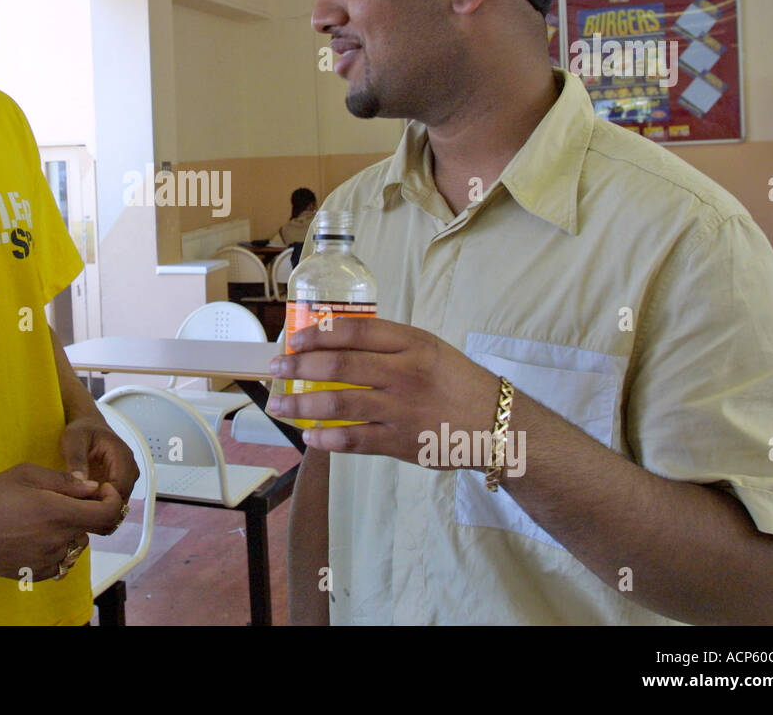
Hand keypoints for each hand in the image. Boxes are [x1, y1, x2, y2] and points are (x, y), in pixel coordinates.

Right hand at [0, 463, 123, 579]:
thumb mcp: (26, 474)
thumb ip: (65, 481)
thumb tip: (93, 488)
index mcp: (57, 513)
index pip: (106, 513)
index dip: (113, 499)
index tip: (103, 490)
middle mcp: (57, 540)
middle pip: (93, 529)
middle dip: (89, 512)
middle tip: (68, 500)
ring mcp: (48, 560)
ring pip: (78, 545)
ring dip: (73, 531)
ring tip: (47, 518)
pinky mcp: (37, 573)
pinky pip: (62, 561)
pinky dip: (58, 548)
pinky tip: (37, 535)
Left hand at [60, 415, 139, 516]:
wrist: (88, 426)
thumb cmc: (82, 430)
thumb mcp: (73, 440)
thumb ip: (77, 460)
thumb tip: (81, 482)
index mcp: (122, 456)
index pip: (120, 488)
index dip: (101, 500)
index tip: (80, 500)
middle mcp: (130, 469)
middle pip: (121, 500)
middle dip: (99, 508)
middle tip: (75, 508)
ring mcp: (127, 479)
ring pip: (118, 505)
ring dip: (99, 510)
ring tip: (77, 505)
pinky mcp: (120, 486)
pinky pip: (114, 503)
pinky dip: (99, 508)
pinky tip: (82, 505)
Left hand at [266, 318, 500, 463]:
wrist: (495, 424)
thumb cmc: (455, 382)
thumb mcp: (428, 348)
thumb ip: (387, 344)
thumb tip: (333, 342)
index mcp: (412, 343)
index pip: (354, 331)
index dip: (317, 334)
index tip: (294, 340)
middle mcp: (405, 373)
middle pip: (339, 365)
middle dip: (299, 368)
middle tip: (276, 371)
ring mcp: (401, 409)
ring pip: (339, 403)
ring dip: (301, 405)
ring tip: (280, 407)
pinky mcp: (400, 441)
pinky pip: (354, 439)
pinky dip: (326, 438)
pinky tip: (310, 436)